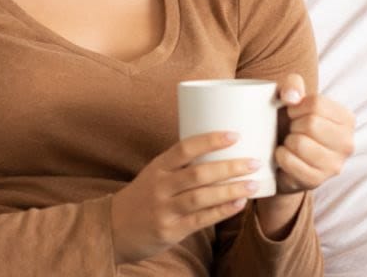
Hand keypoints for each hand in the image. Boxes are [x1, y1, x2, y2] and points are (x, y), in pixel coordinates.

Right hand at [110, 132, 260, 263]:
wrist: (113, 228)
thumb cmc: (143, 197)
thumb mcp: (155, 175)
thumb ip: (181, 165)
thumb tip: (221, 151)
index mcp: (158, 167)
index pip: (184, 148)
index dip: (210, 141)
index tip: (234, 135)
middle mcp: (160, 187)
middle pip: (198, 174)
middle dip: (230, 167)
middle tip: (253, 162)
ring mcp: (165, 210)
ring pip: (202, 197)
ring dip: (231, 190)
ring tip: (253, 184)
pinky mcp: (170, 230)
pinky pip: (201, 219)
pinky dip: (222, 211)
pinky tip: (239, 204)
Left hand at [271, 74, 353, 194]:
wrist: (281, 158)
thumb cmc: (290, 124)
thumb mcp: (292, 97)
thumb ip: (293, 84)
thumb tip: (292, 97)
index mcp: (347, 119)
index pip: (317, 104)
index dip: (296, 107)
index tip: (293, 114)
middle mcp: (347, 143)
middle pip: (311, 123)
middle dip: (293, 125)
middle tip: (293, 131)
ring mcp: (334, 165)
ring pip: (300, 143)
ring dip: (287, 142)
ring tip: (290, 144)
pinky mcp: (317, 181)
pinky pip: (290, 162)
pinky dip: (281, 157)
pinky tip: (285, 157)